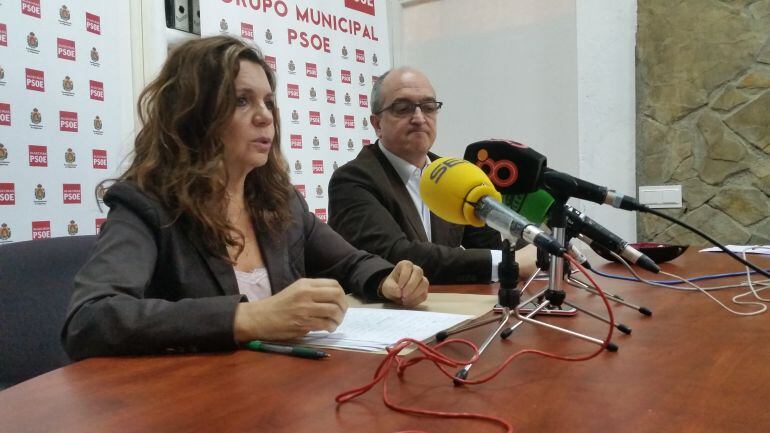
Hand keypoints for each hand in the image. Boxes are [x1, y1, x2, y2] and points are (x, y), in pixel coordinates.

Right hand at [233, 278, 347, 341]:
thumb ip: (314, 291)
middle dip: (343, 306)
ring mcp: (305, 309)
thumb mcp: (296, 290)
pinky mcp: (303, 323)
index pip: (334, 285)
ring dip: (338, 319)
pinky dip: (330, 327)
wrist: (260, 318)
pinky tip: (328, 328)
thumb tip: (335, 299)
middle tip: (341, 313)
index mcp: (305, 284)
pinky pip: (325, 324)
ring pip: (333, 311)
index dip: (342, 295)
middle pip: (336, 296)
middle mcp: (306, 294)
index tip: (340, 302)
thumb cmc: (279, 305)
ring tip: (334, 323)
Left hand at [379, 260, 428, 306]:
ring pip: (424, 283)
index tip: (399, 286)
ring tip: (405, 300)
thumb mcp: (387, 286)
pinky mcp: (424, 290)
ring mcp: (421, 280)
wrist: (395, 293)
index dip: (404, 277)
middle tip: (403, 295)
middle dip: (411, 285)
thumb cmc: (391, 286)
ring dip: (415, 293)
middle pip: (418, 273)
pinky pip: (424, 294)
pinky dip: (416, 300)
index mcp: (405, 265)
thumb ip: (391, 288)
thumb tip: (399, 292)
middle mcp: (415, 270)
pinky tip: (408, 302)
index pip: (408, 266)